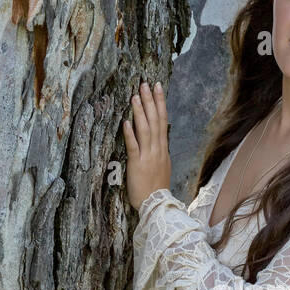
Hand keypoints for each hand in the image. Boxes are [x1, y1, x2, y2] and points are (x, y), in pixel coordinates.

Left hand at [123, 80, 171, 212]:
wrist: (157, 205)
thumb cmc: (156, 188)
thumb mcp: (162, 165)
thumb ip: (159, 150)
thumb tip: (158, 137)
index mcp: (163, 148)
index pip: (163, 120)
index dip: (160, 103)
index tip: (158, 87)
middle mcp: (157, 149)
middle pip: (155, 121)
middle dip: (150, 101)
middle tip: (145, 84)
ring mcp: (148, 156)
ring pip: (145, 130)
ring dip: (140, 113)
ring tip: (135, 96)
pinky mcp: (137, 165)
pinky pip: (134, 147)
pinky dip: (130, 134)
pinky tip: (126, 122)